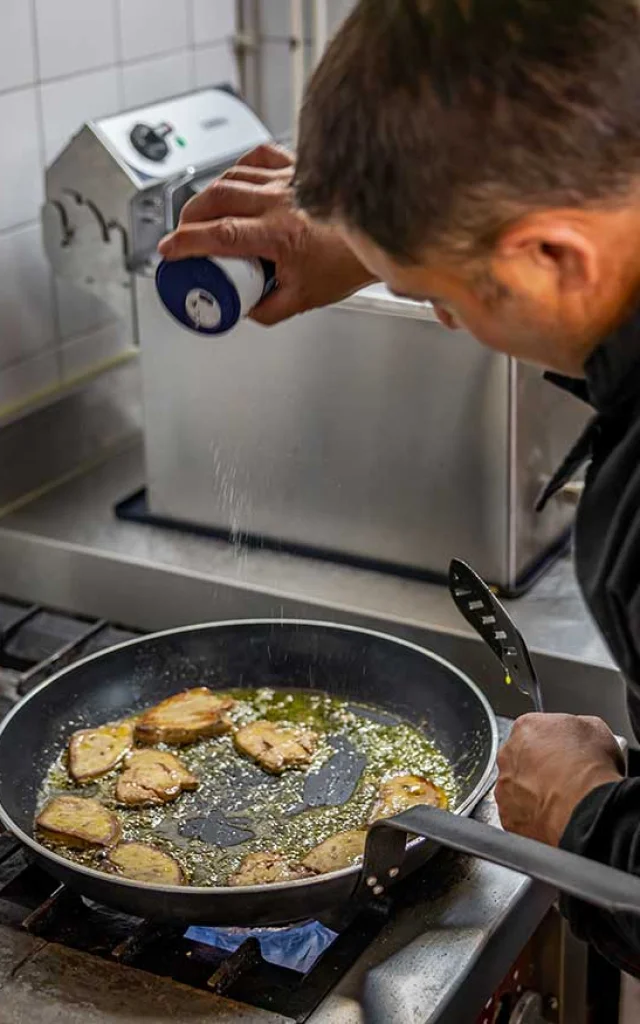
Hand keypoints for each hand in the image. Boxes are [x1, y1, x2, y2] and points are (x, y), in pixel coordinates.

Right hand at [158, 143, 374, 325]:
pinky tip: (233, 180)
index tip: (169, 251)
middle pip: (216, 198)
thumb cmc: (348, 262)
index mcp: (279, 235)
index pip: (220, 234)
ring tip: (200, 213)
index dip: (187, 243)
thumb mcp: (303, 299)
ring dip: (208, 194)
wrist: (381, 233)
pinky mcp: (298, 168)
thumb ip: (267, 310)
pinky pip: (257, 158)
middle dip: (189, 217)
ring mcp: (289, 180)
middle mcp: (280, 202)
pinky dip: (238, 168)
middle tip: (182, 234)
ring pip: (232, 176)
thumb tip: (242, 309)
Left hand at [495, 713, 623, 845]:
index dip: (553, 744)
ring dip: (532, 792)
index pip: (534, 731)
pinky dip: (531, 816)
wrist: (586, 807)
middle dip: (538, 767)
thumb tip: (580, 735)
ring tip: (559, 800)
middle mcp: (508, 754)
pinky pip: (517, 814)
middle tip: (562, 778)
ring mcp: (505, 786)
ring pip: (516, 787)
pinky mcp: (507, 815)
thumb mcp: (595, 728)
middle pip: (521, 758)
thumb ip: (577, 726)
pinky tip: (551, 816)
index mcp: (526, 727)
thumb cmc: (589, 769)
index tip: (565, 754)